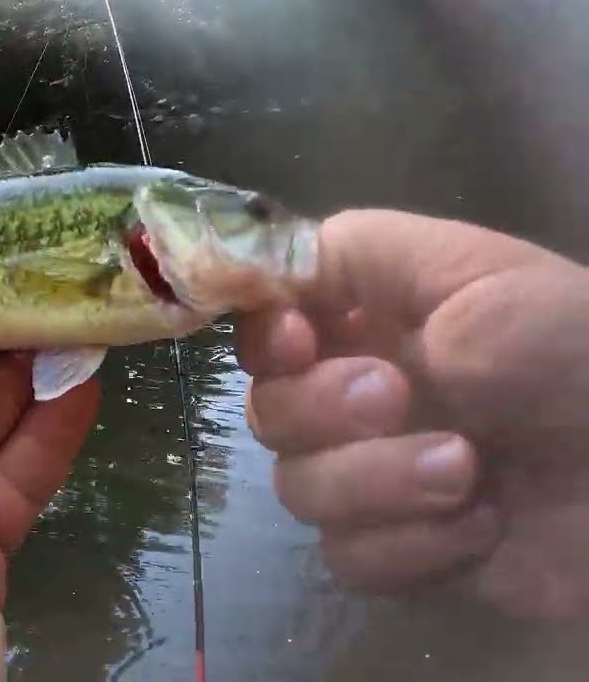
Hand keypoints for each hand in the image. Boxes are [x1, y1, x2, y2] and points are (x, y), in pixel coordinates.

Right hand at [234, 209, 588, 618]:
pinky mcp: (406, 548)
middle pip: (267, 409)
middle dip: (321, 410)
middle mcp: (360, 392)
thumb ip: (359, 261)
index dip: (262, 333)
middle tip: (399, 400)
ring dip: (375, 482)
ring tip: (466, 472)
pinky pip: (349, 557)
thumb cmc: (576, 351)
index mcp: (373, 316)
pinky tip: (483, 526)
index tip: (295, 342)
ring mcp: (378, 473)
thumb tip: (271, 272)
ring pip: (299, 489)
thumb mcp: (475, 273)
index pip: (267, 319)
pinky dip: (410, 546)